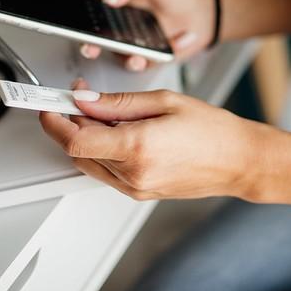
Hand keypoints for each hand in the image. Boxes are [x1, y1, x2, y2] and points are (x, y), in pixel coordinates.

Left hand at [39, 80, 271, 199]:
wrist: (239, 161)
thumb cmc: (213, 131)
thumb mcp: (165, 101)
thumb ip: (119, 101)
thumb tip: (86, 99)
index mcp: (137, 147)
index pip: (75, 140)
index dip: (56, 121)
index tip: (51, 106)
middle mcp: (133, 173)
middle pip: (79, 150)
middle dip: (73, 122)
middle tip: (83, 98)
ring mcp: (136, 187)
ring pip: (90, 162)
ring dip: (88, 137)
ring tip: (109, 114)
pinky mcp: (140, 193)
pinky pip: (107, 171)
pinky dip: (104, 151)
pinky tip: (120, 132)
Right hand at [79, 0, 215, 70]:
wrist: (205, 11)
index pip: (86, 7)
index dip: (75, 17)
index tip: (75, 24)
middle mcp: (118, 24)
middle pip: (95, 37)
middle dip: (91, 46)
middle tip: (93, 47)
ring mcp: (131, 43)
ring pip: (119, 57)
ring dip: (128, 58)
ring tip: (139, 56)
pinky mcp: (147, 58)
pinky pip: (145, 64)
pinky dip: (159, 57)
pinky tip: (177, 40)